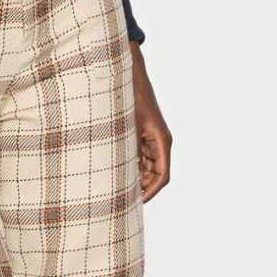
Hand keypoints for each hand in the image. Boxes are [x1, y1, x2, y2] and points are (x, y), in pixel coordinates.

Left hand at [130, 44, 171, 202]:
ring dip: (134, 178)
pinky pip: (139, 156)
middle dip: (141, 188)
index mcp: (161, 141)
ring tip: (116, 189)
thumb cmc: (131, 96)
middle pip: (154, 174)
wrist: (129, 74)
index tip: (137, 202)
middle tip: (121, 200)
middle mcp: (159, 142)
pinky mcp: (141, 134)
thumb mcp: (127, 125)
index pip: (162, 176)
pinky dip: (130, 166)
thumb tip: (120, 172)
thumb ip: (127, 149)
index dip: (151, 192)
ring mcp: (151, 138)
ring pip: (146, 167)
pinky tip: (114, 172)